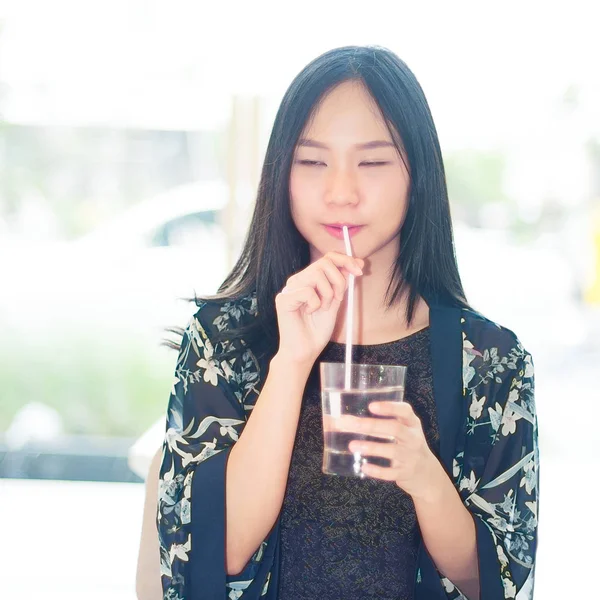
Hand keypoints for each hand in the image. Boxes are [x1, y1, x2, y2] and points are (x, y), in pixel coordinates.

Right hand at [274, 252, 363, 366]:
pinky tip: (310, 313)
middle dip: (339, 280)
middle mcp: (297, 280)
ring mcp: (289, 288)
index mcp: (308, 279)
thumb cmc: (317, 330)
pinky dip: (315, 303)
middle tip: (338, 298)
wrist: (304, 351)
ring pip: (316, 274)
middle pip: (323, 263)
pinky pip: (307, 291)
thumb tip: (358, 263)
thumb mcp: (335, 302)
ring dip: (327, 293)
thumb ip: (342, 283)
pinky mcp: (283, 299)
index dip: (345, 260)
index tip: (360, 270)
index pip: (327, 258)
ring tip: (323, 308)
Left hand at [343, 401, 439, 499]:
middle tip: (352, 424)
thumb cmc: (408, 446)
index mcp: (412, 424)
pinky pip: (391, 473)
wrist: (428, 475)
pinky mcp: (406, 473)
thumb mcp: (404, 431)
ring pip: (392, 450)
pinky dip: (377, 471)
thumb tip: (347, 419)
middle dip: (372, 425)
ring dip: (371, 447)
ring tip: (352, 445)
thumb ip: (383, 423)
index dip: (389, 407)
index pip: (405, 411)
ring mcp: (411, 457)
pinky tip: (364, 467)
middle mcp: (414, 438)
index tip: (371, 406)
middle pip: (395, 428)